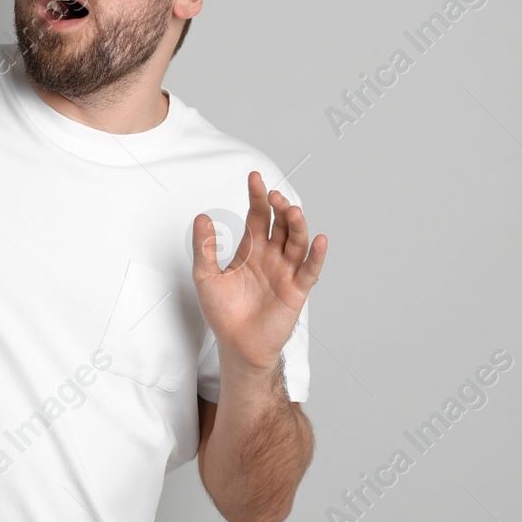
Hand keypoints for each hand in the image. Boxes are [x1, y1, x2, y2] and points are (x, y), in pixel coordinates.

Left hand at [192, 171, 326, 372]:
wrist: (236, 345)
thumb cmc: (222, 312)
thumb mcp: (205, 277)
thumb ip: (205, 248)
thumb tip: (201, 217)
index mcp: (252, 248)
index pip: (258, 215)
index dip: (257, 196)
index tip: (255, 177)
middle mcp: (272, 255)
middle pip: (280, 224)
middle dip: (279, 208)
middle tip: (274, 195)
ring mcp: (286, 271)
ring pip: (297, 241)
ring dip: (297, 225)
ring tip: (292, 211)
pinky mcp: (296, 290)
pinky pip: (309, 270)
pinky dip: (316, 255)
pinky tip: (319, 240)